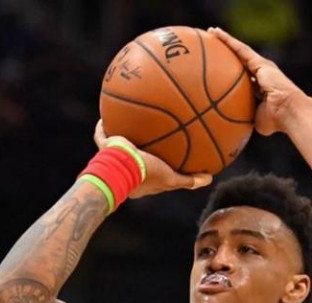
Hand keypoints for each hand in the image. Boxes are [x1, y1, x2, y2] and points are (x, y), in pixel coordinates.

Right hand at [93, 121, 211, 197]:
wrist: (122, 168)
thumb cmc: (146, 174)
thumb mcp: (171, 179)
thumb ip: (188, 180)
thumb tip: (209, 178)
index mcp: (139, 180)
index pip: (151, 172)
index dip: (158, 166)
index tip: (166, 158)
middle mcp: (126, 169)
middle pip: (135, 157)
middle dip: (140, 148)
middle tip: (150, 137)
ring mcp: (114, 158)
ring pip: (117, 145)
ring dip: (122, 135)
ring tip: (129, 121)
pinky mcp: (105, 147)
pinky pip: (102, 134)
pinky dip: (103, 125)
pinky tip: (107, 114)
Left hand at [209, 27, 309, 135]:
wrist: (288, 112)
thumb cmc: (275, 121)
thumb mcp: (255, 119)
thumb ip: (243, 117)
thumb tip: (230, 125)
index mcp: (260, 88)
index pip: (243, 78)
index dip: (231, 72)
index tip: (219, 69)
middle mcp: (261, 74)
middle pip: (240, 60)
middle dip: (227, 53)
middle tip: (212, 45)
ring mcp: (261, 67)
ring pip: (239, 51)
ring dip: (225, 41)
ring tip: (211, 32)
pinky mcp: (260, 62)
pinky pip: (240, 49)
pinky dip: (228, 41)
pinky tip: (216, 34)